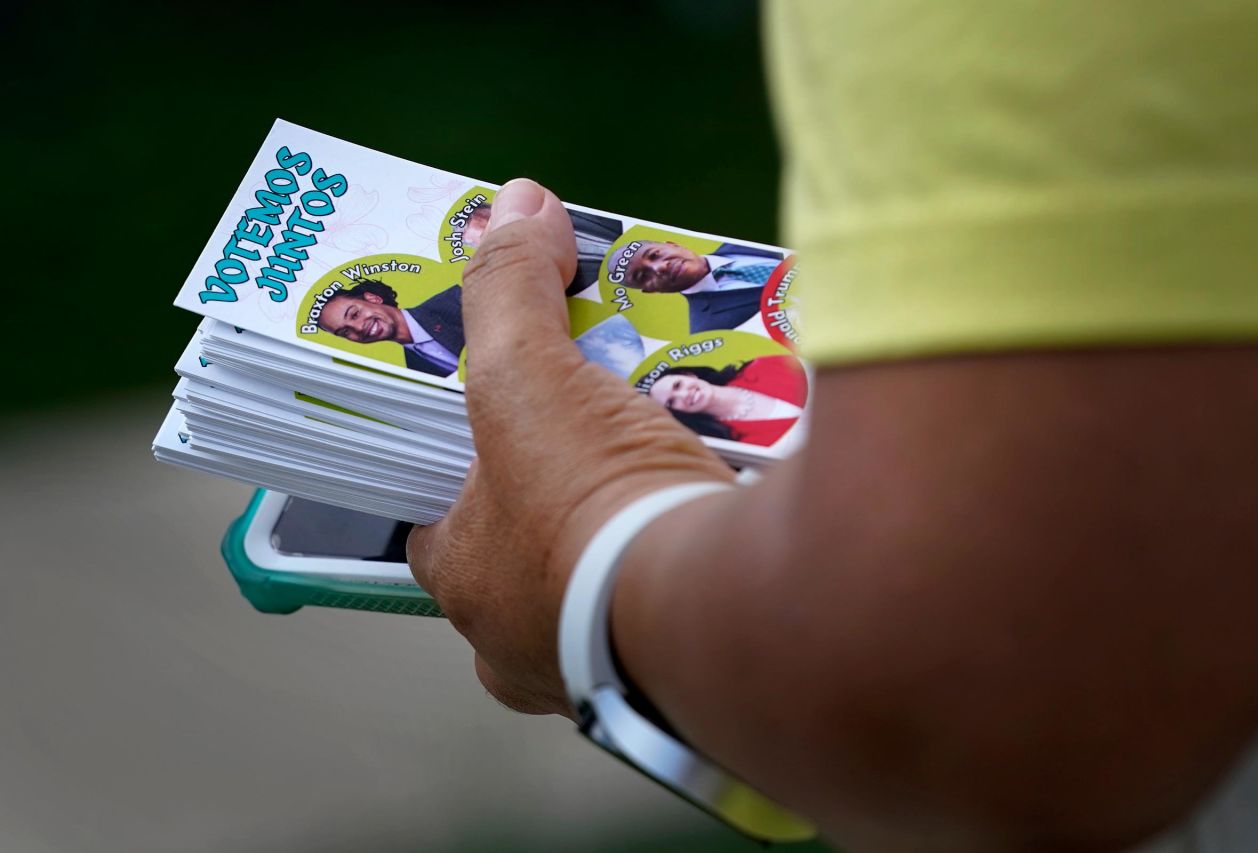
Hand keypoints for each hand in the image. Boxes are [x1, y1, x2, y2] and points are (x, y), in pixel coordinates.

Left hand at [407, 179, 733, 715]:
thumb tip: (518, 203)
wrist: (725, 609)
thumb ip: (512, 291)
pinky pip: (677, 605)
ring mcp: (606, 673)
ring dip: (629, 533)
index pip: (440, 522)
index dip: (467, 470)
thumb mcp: (527, 377)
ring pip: (606, 587)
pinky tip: (720, 508)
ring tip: (664, 460)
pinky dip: (690, 560)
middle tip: (597, 438)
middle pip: (530, 556)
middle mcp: (523, 646)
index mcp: (466, 584)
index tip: (504, 429)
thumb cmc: (591, 505)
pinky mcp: (686, 677)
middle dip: (559, 501)